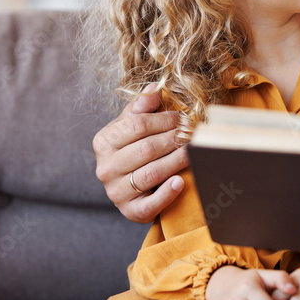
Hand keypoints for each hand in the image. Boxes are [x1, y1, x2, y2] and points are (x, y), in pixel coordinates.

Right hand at [92, 86, 188, 222]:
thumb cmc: (134, 147)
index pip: (137, 126)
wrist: (131, 183)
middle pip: (146, 149)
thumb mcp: (132, 124)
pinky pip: (149, 205)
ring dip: (176, 162)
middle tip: (194, 134)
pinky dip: (166, 194)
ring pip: (150, 174)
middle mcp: (105, 168)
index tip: (183, 118)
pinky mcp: (129, 211)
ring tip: (194, 153)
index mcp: (104, 141)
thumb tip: (155, 88)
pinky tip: (180, 182)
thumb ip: (142, 106)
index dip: (164, 120)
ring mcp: (115, 192)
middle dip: (174, 139)